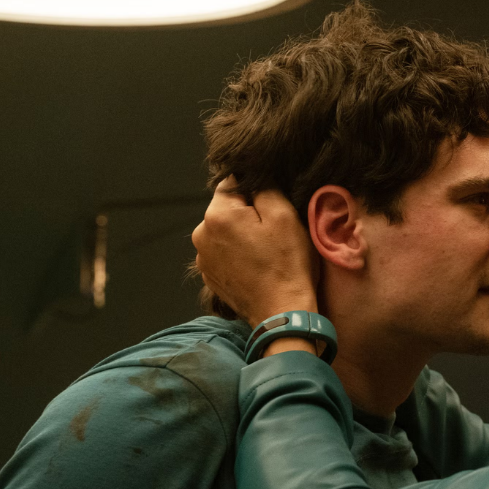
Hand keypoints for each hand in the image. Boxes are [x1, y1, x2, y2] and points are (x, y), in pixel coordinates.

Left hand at [192, 177, 318, 326]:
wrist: (282, 312)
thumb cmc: (287, 264)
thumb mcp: (284, 215)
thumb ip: (265, 187)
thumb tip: (254, 176)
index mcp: (217, 214)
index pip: (232, 182)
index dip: (257, 190)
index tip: (274, 206)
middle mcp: (201, 234)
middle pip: (227, 209)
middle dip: (248, 214)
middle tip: (274, 232)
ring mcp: (204, 258)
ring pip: (225, 232)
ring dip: (242, 235)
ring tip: (267, 252)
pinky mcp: (210, 276)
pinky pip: (224, 253)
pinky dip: (239, 255)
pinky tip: (258, 266)